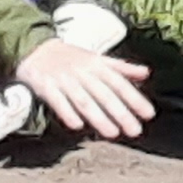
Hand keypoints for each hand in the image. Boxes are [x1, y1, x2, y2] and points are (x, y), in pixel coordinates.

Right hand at [17, 38, 151, 139]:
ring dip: (98, 118)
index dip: (135, 98)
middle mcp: (83, 73)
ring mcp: (63, 80)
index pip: (120, 83)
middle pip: (104, 95)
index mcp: (97, 65)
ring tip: (112, 134)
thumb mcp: (97, 58)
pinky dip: (67, 113)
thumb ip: (121, 67)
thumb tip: (146, 73)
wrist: (34, 48)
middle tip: (135, 131)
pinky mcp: (45, 86)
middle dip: (120, 113)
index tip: (148, 114)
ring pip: (84, 101)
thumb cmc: (70, 57)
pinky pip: (57, 101)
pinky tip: (77, 126)